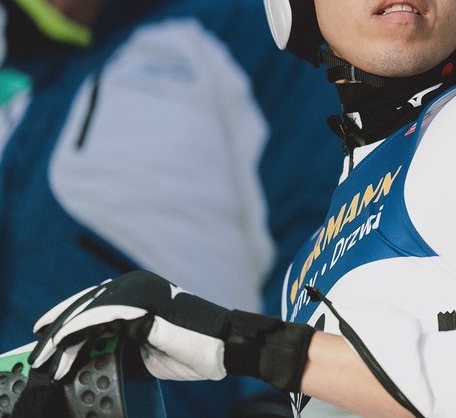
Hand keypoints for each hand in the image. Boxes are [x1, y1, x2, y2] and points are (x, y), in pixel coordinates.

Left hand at [29, 270, 313, 391]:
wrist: (226, 346)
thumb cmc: (195, 350)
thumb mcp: (149, 351)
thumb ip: (122, 346)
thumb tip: (89, 356)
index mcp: (143, 291)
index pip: (97, 302)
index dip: (69, 318)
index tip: (49, 336)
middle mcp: (138, 285)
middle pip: (86, 303)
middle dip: (58, 328)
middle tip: (40, 351)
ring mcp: (139, 291)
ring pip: (86, 310)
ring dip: (61, 337)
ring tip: (46, 359)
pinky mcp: (140, 304)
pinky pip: (96, 318)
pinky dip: (75, 335)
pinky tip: (62, 351)